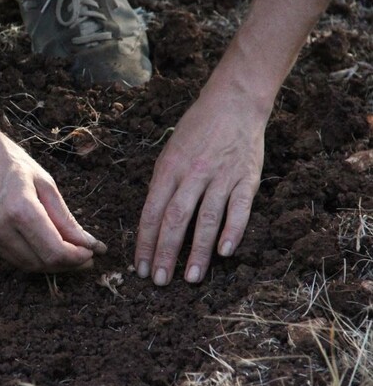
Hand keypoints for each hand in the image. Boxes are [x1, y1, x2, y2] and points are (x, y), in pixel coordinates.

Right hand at [0, 124, 105, 271]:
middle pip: (42, 263)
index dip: (78, 258)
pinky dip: (32, 257)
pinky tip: (45, 246)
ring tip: (69, 252)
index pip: (55, 251)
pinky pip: (12, 257)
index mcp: (20, 209)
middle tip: (86, 255)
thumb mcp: (44, 182)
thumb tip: (88, 244)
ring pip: (27, 265)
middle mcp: (0, 228)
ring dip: (51, 263)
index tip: (92, 252)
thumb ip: (65, 218)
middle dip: (68, 263)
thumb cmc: (7, 158)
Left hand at [134, 80, 268, 284]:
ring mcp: (221, 177)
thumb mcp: (170, 153)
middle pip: (175, 219)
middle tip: (160, 281)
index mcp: (169, 169)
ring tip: (191, 278)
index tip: (140, 267)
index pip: (152, 212)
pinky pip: (239, 209)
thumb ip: (163, 185)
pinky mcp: (246, 179)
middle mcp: (193, 174)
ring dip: (198, 251)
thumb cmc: (196, 131)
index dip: (145, 242)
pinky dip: (232, 231)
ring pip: (207, 219)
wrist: (233, 103)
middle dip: (165, 253)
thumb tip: (152, 222)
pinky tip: (224, 252)